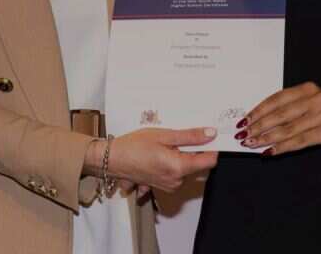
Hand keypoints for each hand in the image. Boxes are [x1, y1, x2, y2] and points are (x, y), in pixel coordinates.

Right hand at [94, 127, 218, 193]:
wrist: (109, 159)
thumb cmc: (133, 146)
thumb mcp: (164, 135)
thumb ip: (190, 136)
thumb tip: (211, 134)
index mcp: (178, 168)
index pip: (210, 161)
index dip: (212, 147)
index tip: (210, 137)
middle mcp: (175, 181)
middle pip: (197, 165)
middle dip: (193, 151)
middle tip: (178, 139)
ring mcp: (167, 185)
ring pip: (185, 169)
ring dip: (180, 157)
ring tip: (164, 147)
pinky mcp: (159, 186)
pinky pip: (173, 175)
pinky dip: (169, 166)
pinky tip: (158, 157)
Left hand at [236, 81, 320, 154]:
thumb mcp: (309, 104)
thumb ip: (287, 109)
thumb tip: (257, 121)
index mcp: (308, 89)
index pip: (277, 99)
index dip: (258, 110)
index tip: (244, 120)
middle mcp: (316, 99)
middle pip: (280, 114)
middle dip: (258, 126)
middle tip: (244, 135)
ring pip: (287, 129)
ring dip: (266, 138)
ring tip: (252, 144)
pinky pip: (299, 141)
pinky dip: (281, 147)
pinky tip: (269, 152)